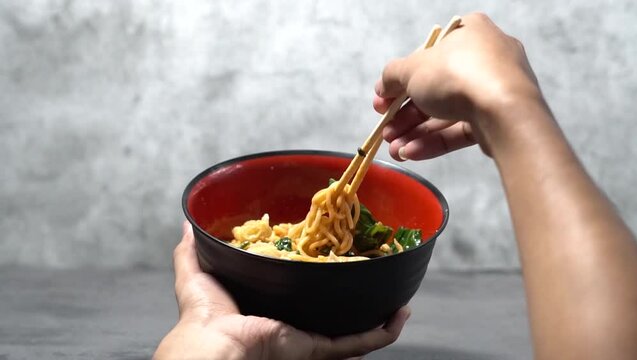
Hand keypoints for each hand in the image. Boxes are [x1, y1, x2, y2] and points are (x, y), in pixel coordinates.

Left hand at [153, 221, 410, 359]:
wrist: (212, 346)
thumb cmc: (202, 315)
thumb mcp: (197, 272)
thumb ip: (193, 247)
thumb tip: (187, 221)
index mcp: (270, 309)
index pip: (302, 296)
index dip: (320, 282)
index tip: (335, 261)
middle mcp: (294, 325)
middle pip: (333, 314)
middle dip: (356, 300)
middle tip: (373, 279)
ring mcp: (310, 338)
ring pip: (354, 331)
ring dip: (378, 317)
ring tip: (399, 300)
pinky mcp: (318, 347)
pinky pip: (358, 341)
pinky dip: (382, 332)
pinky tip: (399, 314)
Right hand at [374, 12, 544, 160]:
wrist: (505, 110)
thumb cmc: (458, 75)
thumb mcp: (413, 69)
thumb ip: (392, 76)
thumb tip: (383, 87)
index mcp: (469, 33)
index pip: (427, 57)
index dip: (400, 82)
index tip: (382, 102)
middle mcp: (485, 58)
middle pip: (434, 90)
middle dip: (405, 115)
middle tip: (385, 131)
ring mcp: (494, 91)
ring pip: (446, 113)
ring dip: (415, 132)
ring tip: (394, 149)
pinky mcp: (498, 119)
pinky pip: (461, 129)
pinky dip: (435, 141)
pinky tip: (411, 153)